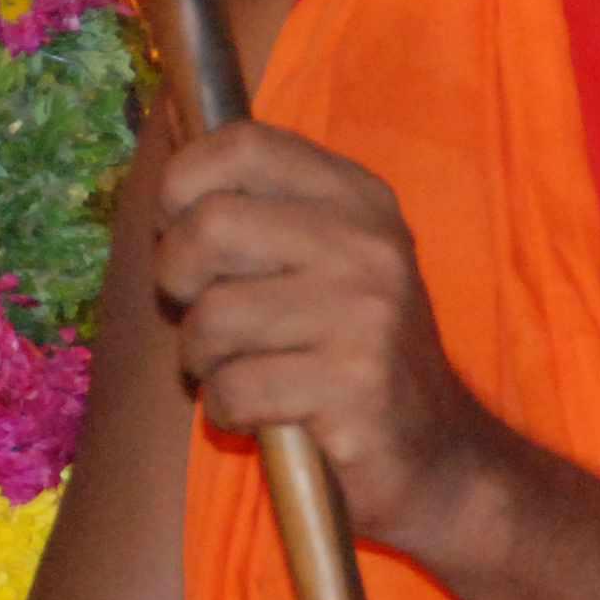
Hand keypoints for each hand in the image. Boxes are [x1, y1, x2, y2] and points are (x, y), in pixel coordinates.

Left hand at [152, 121, 504, 561]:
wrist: (435, 453)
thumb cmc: (349, 349)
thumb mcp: (324, 258)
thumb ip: (260, 211)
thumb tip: (163, 179)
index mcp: (356, 197)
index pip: (244, 145)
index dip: (182, 182)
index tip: (175, 225)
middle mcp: (367, 243)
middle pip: (210, 226)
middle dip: (177, 277)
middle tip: (201, 310)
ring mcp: (366, 312)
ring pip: (213, 316)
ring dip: (203, 358)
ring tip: (238, 369)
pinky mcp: (354, 385)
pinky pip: (234, 388)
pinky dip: (227, 410)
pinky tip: (262, 413)